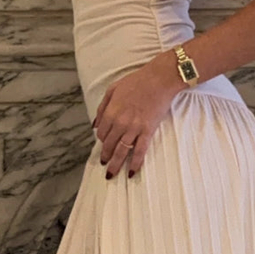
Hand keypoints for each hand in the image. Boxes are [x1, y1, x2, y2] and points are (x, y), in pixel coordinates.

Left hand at [93, 53, 180, 177]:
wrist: (159, 80)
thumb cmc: (137, 81)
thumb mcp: (112, 89)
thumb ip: (102, 108)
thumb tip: (95, 125)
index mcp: (110, 112)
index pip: (102, 133)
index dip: (102, 140)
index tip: (105, 143)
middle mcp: (120, 123)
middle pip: (109, 145)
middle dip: (106, 156)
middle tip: (104, 165)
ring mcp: (134, 128)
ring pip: (122, 151)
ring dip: (116, 164)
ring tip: (111, 174)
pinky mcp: (148, 131)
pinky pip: (140, 151)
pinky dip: (135, 163)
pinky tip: (131, 172)